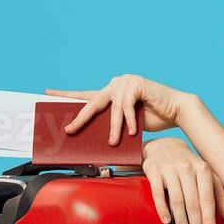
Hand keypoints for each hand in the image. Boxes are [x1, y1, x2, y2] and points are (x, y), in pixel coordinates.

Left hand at [46, 74, 193, 145]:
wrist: (176, 111)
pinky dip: (128, 120)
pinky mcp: (136, 83)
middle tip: (69, 130)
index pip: (86, 95)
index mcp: (112, 91)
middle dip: (81, 118)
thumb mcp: (127, 123)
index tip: (47, 94)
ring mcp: (126, 81)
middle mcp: (116, 83)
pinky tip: (132, 130)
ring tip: (113, 141)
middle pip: (93, 102)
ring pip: (112, 108)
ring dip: (113, 128)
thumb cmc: (154, 118)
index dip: (66, 95)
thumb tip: (96, 136)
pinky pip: (126, 105)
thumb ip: (112, 123)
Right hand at [141, 137, 223, 223]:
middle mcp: (187, 167)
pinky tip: (167, 221)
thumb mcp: (208, 178)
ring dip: (181, 222)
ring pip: (177, 200)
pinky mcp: (154, 171)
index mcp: (203, 169)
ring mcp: (170, 169)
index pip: (207, 198)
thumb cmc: (189, 166)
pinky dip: (162, 209)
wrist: (165, 146)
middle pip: (193, 202)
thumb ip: (219, 197)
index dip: (209, 218)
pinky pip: (158, 193)